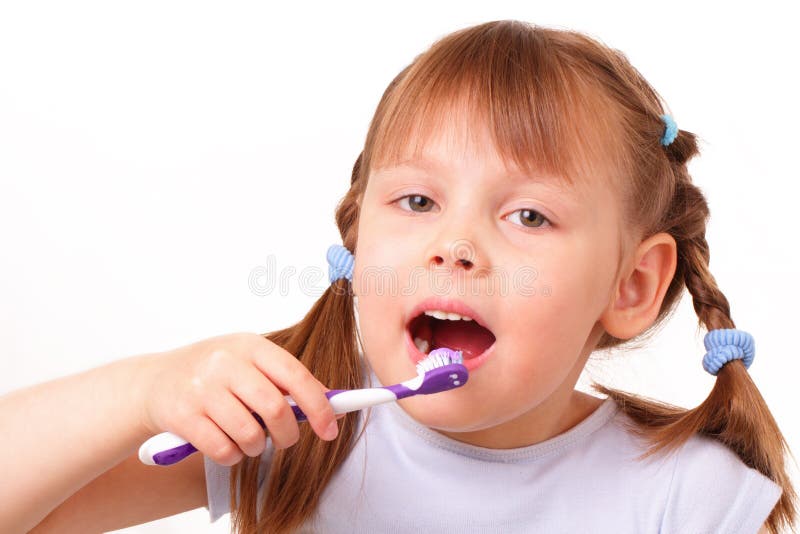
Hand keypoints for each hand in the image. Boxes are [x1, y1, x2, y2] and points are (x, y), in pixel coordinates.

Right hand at [139, 332, 340, 465]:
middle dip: (287, 434)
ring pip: (250, 434)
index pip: (295, 375)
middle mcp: (225, 362)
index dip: (318, 405)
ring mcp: (202, 389)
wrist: (154, 382)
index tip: (330, 429)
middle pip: (275, 408)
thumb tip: (334, 410)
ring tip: (250, 439)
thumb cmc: (214, 375)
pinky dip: (233, 456)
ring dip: (257, 447)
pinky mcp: (183, 416)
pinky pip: (224, 451)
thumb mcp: (250, 364)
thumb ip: (288, 383)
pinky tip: (227, 443)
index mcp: (249, 345)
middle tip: (285, 440)